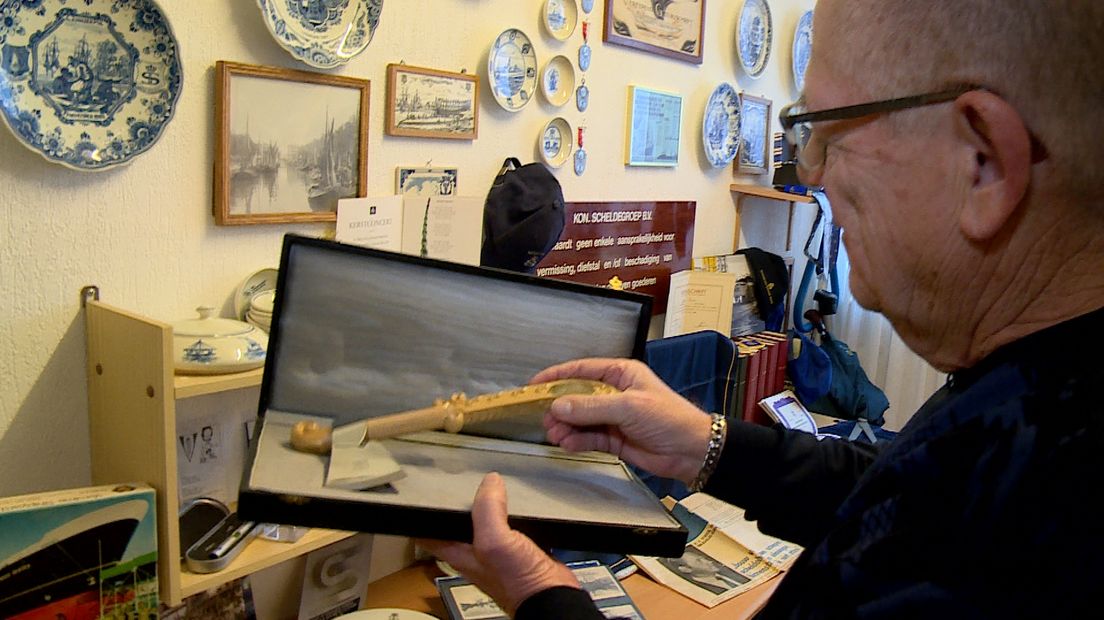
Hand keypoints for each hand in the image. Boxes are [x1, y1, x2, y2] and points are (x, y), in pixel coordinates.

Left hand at [417, 472, 579, 616]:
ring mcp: (496, 551)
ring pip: (486, 521)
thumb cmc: (516, 580)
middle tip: (459, 478)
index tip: (422, 491)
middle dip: (458, 503)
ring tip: (489, 483)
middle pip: (458, 523)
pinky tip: (518, 500)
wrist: (551, 596)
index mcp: (458, 552)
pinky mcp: (519, 548)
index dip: (422, 513)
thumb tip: (491, 481)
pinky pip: (511, 524)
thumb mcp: (494, 541)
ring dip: (488, 505)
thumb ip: (488, 509)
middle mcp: (474, 551)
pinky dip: (513, 511)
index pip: (429, 531)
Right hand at [532, 358, 713, 483]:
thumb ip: (590, 406)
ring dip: (566, 426)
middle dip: (559, 407)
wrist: (692, 451)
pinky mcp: (615, 438)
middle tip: (544, 417)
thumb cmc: (671, 418)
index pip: (581, 370)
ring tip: (554, 434)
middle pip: (577, 396)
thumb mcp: (628, 406)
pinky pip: (589, 437)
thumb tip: (559, 406)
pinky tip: (568, 444)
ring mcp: (614, 417)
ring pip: (580, 419)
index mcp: (621, 374)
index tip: (535, 384)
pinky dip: (577, 440)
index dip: (556, 376)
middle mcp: (615, 393)